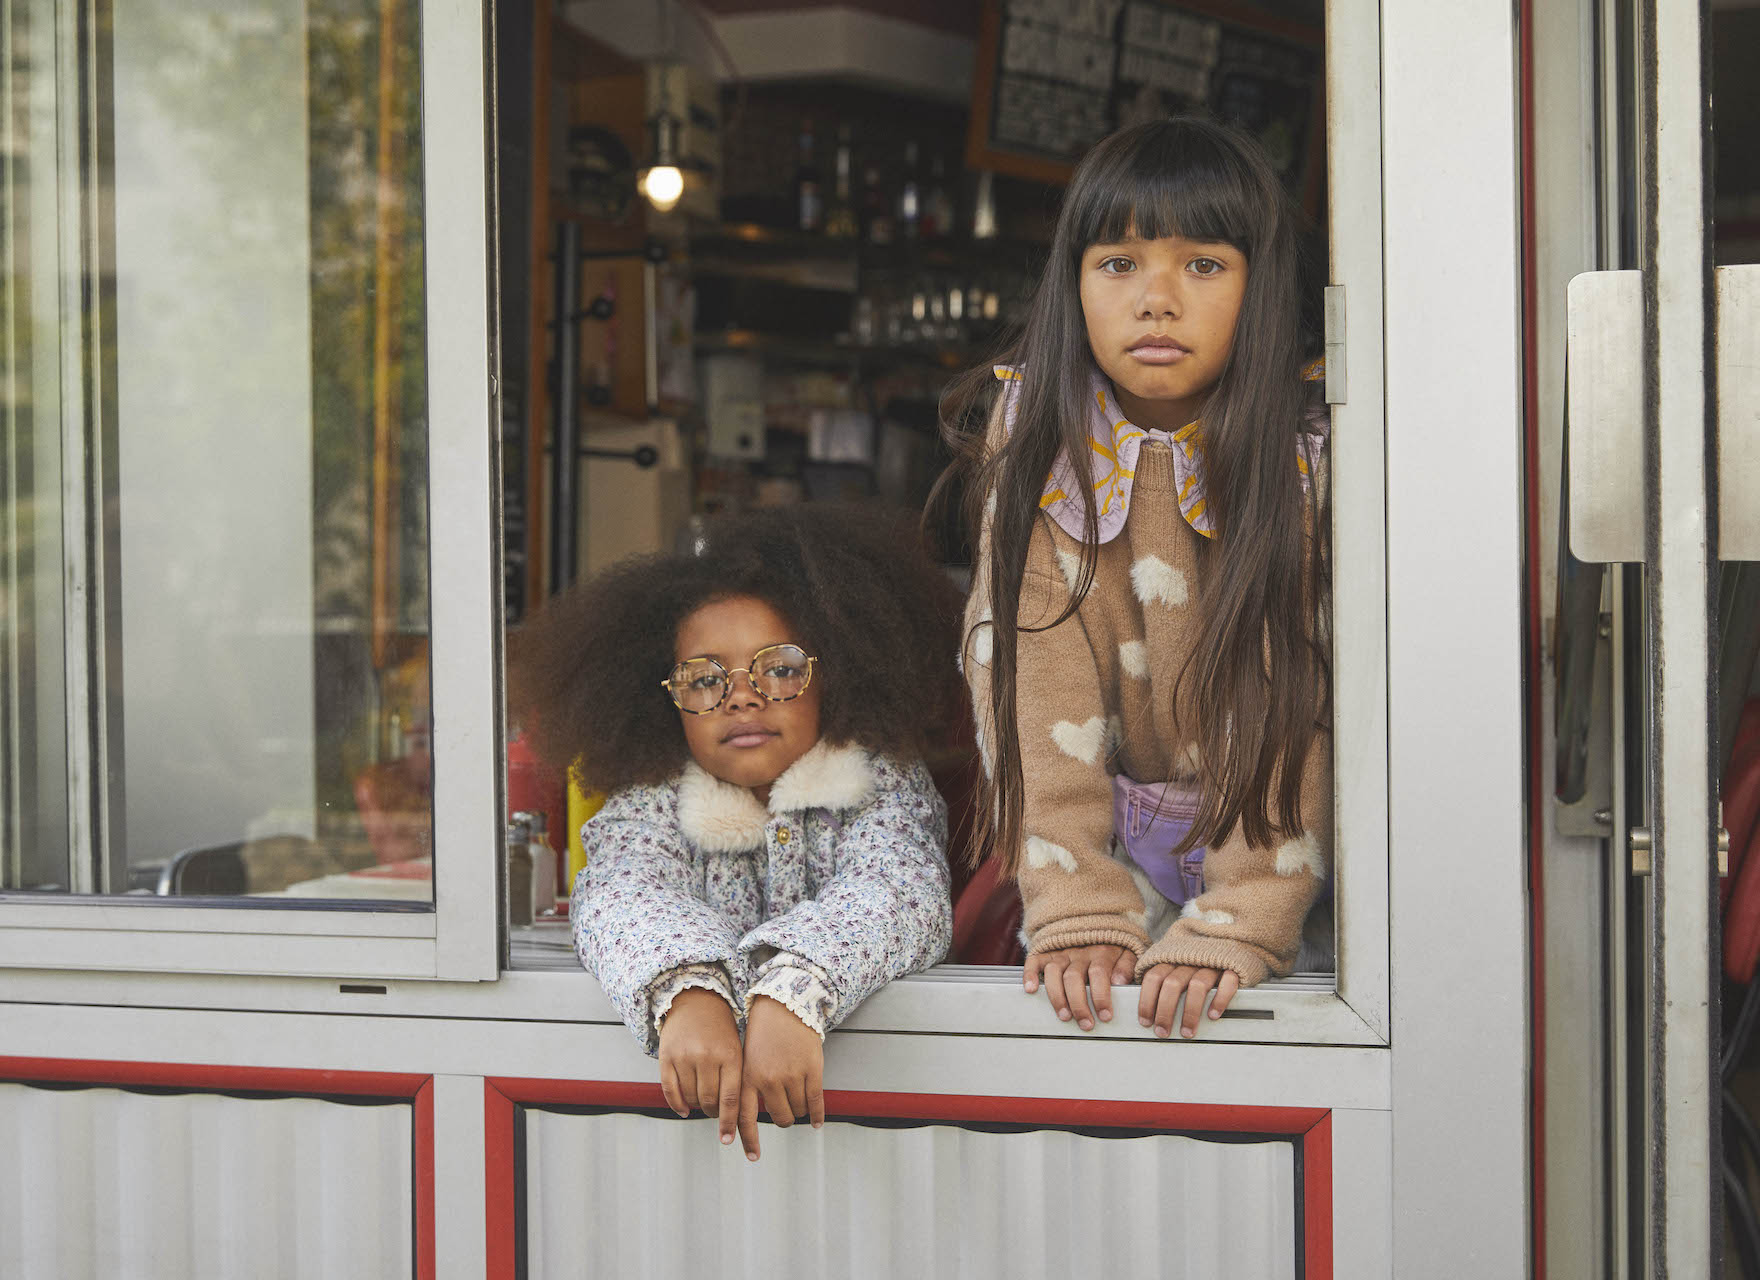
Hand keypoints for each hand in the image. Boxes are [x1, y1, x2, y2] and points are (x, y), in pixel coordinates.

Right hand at [657, 987, 743, 1147]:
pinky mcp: (666, 1056)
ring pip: (690, 1098)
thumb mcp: (737, 1048)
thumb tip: (739, 1117)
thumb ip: (737, 1078)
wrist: (695, 999)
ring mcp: (685, 1056)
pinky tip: (684, 1109)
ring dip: (697, 1107)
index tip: (727, 1140)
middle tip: (716, 1113)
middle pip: (709, 1101)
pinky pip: (669, 1090)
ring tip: (702, 1104)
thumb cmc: (721, 1029)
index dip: (729, 1123)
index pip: (731, 1099)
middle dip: (714, 1113)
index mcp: (730, 1055)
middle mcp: (707, 1056)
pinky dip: (677, 1104)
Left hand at [737, 995, 825, 1161]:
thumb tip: (745, 1119)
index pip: (744, 1117)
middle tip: (785, 1110)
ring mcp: (791, 1075)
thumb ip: (747, 1087)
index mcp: (747, 1077)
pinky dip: (817, 1116)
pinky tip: (817, 1122)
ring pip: (798, 1111)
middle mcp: (768, 1079)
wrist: (785, 1005)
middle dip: (784, 1118)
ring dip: (799, 1110)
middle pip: (779, 1118)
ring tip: (797, 1096)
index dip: (748, 1139)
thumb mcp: (746, 1059)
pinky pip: (815, 1103)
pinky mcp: (811, 1070)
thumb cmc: (763, 1033)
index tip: (751, 1156)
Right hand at [1022, 944, 1134, 1030]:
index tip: (1105, 1016)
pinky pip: (1034, 960)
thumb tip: (1120, 982)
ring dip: (1057, 996)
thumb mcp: (1128, 951)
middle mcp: (1079, 952)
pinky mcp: (1047, 952)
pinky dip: (1030, 974)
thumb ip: (1127, 966)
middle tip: (1086, 1024)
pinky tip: (1031, 989)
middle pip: (1074, 978)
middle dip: (1079, 1004)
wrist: (1092, 921)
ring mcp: (1061, 952)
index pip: (1099, 974)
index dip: (1101, 996)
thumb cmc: (1111, 946)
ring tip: (1064, 1016)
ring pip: (1054, 972)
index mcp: (1101, 952)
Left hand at [1138, 964, 1239, 1038]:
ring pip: (1198, 986)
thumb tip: (1144, 1003)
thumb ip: (1159, 976)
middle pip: (1172, 984)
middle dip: (1165, 1012)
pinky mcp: (1232, 966)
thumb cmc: (1195, 954)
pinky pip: (1227, 982)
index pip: (1154, 977)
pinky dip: (1220, 999)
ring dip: (1190, 1012)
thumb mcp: (1173, 959)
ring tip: (1187, 1032)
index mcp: (1172, 957)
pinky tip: (1213, 1015)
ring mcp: (1211, 962)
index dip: (1147, 1001)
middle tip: (1163, 1032)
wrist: (1227, 934)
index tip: (1145, 1021)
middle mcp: (1189, 959)